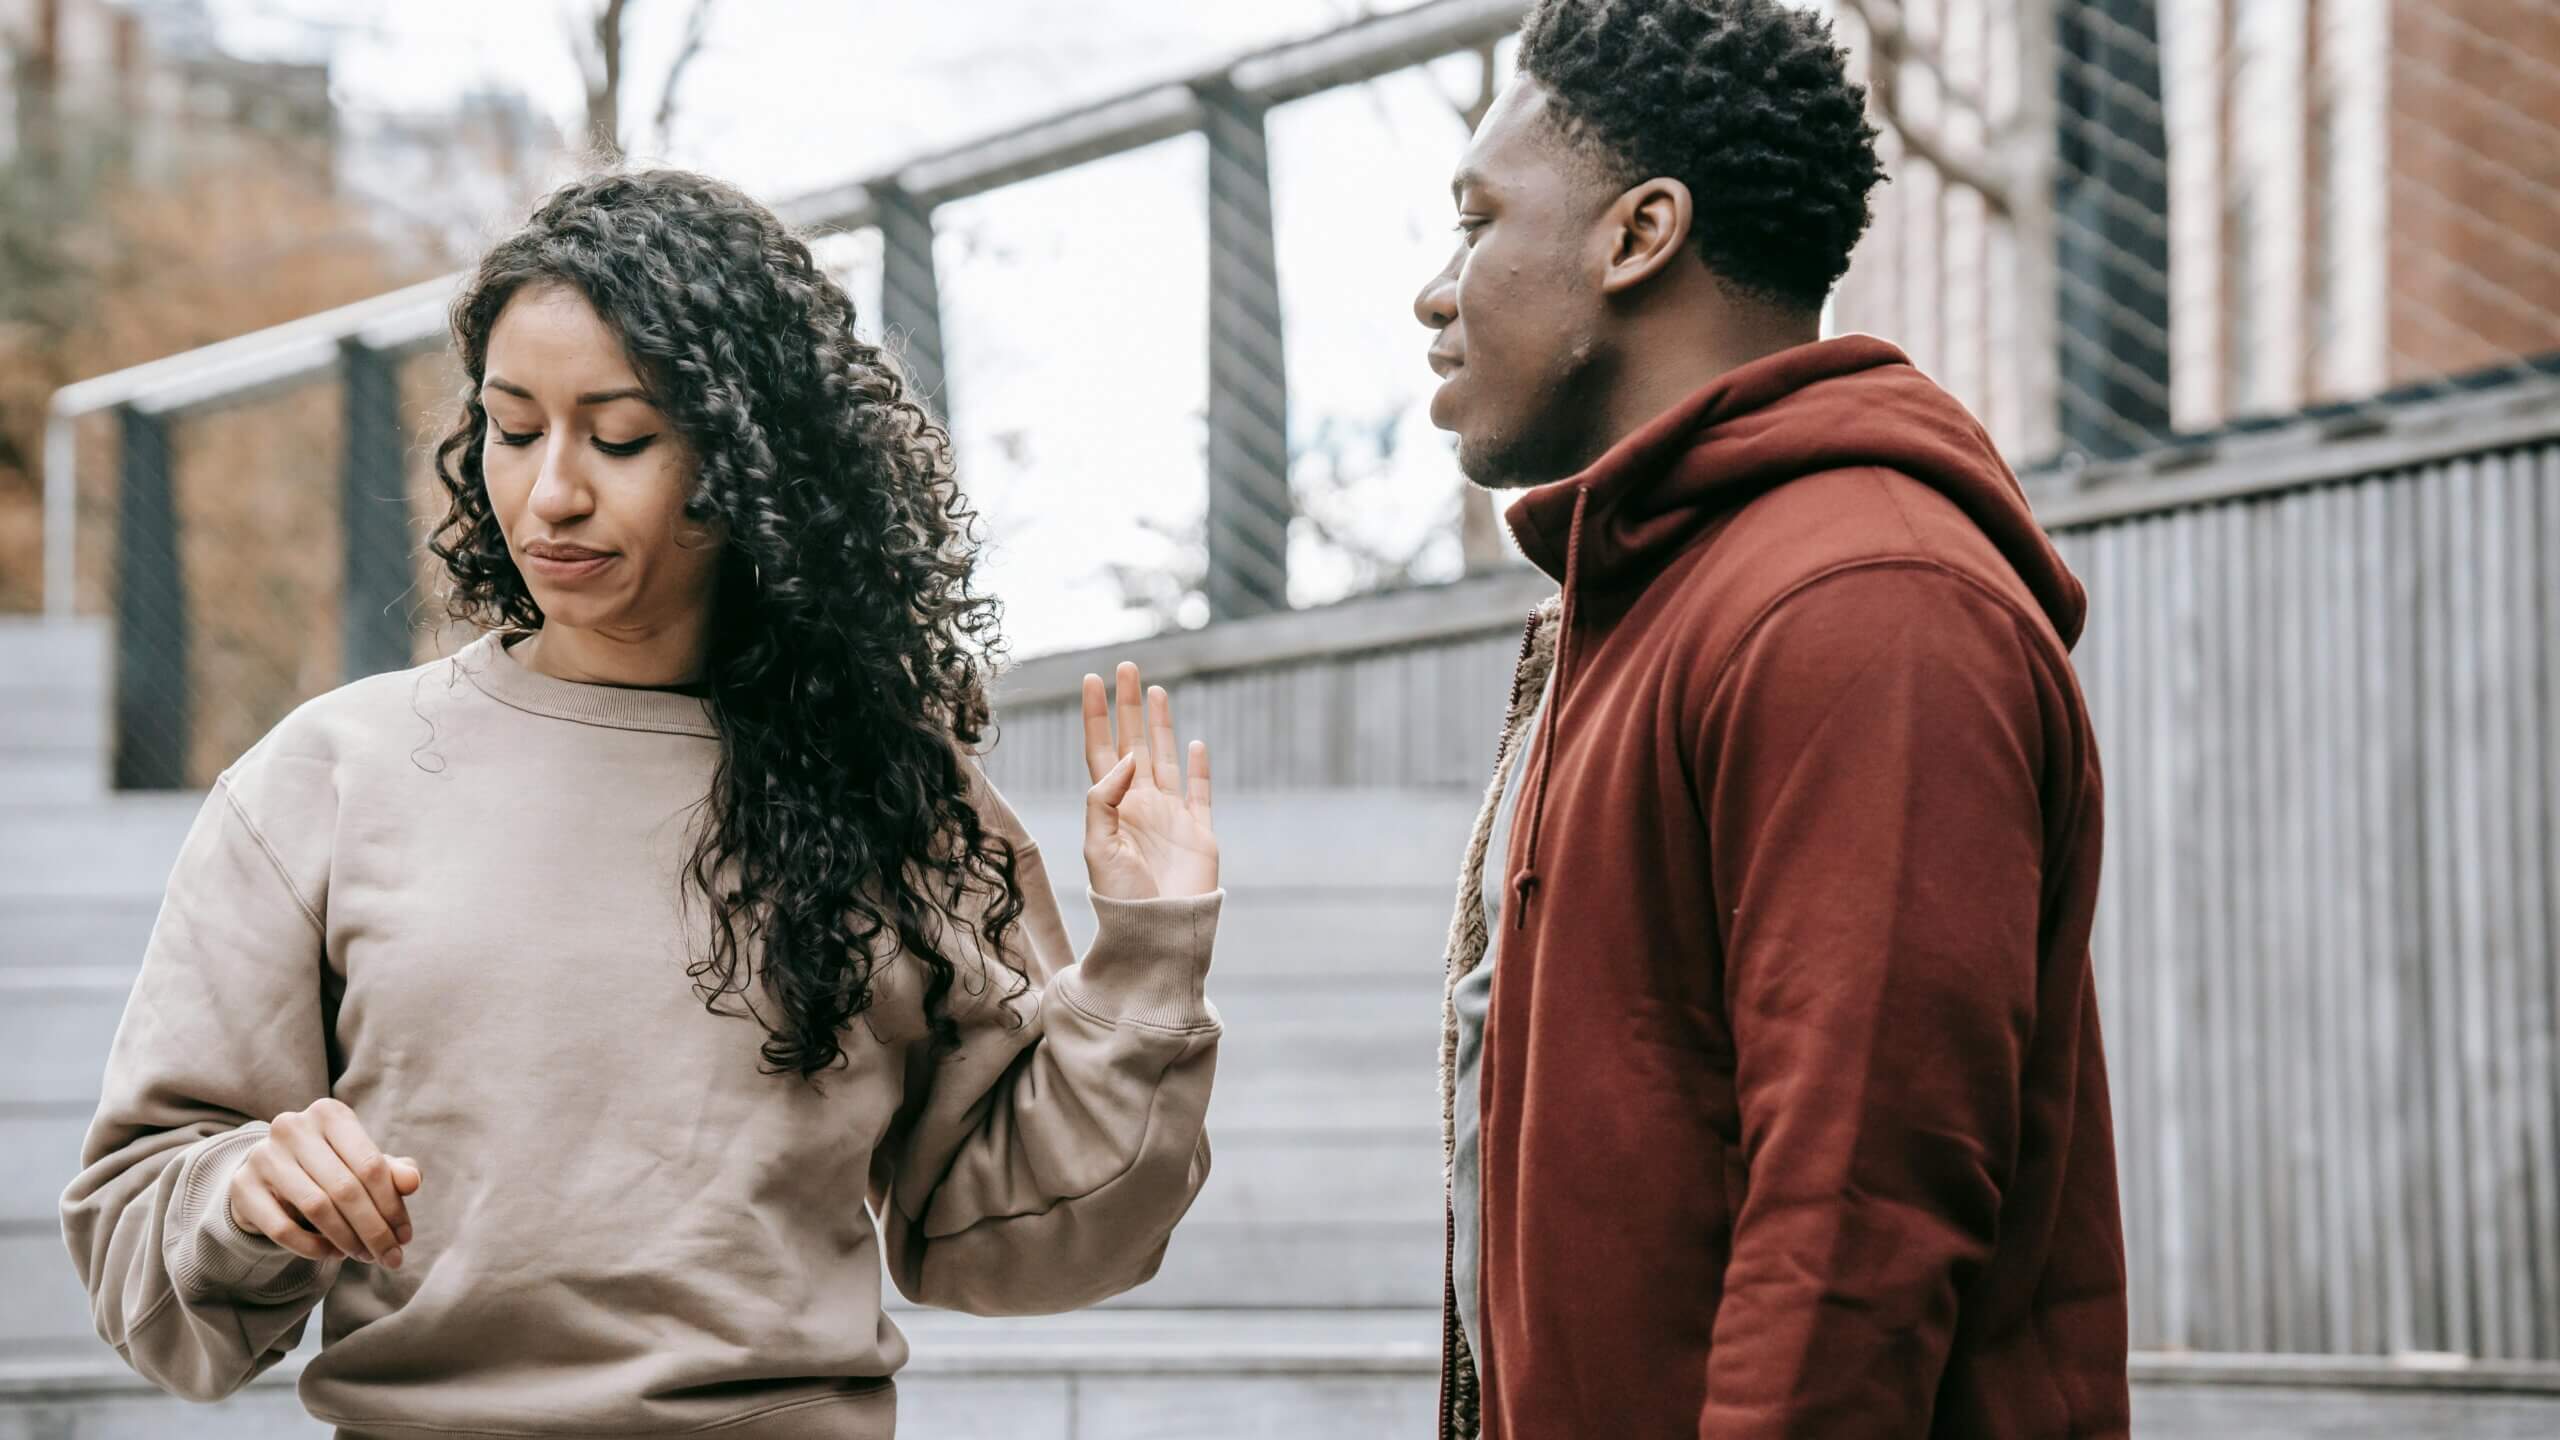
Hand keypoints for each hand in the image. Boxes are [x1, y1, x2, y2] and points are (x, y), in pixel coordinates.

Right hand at [226, 1098, 421, 1267]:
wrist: (270, 1174)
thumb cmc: (331, 1166)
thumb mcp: (362, 1163)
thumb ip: (392, 1171)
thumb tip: (413, 1181)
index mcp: (330, 1113)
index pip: (371, 1166)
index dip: (392, 1206)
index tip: (405, 1238)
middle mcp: (293, 1127)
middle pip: (345, 1189)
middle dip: (373, 1230)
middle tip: (389, 1258)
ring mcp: (263, 1156)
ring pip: (316, 1208)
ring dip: (347, 1240)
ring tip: (364, 1256)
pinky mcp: (243, 1187)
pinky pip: (283, 1228)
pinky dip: (312, 1247)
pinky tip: (332, 1253)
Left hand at [1079, 662, 1217, 900]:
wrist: (1158, 934)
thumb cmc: (1121, 899)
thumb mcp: (1098, 847)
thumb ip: (1105, 799)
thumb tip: (1128, 758)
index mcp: (1111, 808)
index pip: (1101, 750)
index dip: (1096, 715)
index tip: (1091, 680)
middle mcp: (1140, 805)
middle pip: (1132, 743)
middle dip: (1128, 706)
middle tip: (1125, 666)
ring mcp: (1171, 816)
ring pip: (1164, 758)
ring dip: (1159, 724)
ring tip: (1154, 689)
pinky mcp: (1199, 832)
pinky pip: (1200, 792)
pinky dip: (1199, 767)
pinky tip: (1193, 743)